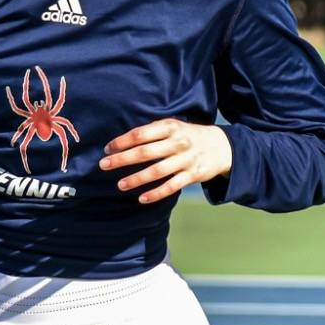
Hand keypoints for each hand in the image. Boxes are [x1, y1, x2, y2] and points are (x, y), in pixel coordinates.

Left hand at [100, 119, 231, 204]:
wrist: (221, 146)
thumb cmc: (187, 135)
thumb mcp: (172, 126)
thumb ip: (151, 132)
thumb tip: (121, 142)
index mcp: (170, 127)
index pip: (140, 134)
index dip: (122, 142)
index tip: (107, 149)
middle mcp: (178, 143)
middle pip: (145, 152)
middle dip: (122, 159)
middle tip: (103, 165)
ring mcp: (186, 160)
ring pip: (156, 171)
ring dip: (136, 179)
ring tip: (120, 185)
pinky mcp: (193, 175)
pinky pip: (171, 186)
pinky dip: (156, 194)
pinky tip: (141, 198)